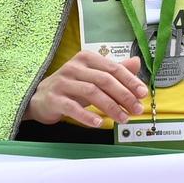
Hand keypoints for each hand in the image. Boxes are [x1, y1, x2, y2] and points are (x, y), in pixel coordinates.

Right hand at [24, 51, 145, 127]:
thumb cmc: (71, 86)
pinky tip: (99, 123)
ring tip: (122, 118)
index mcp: (86, 59)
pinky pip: (73, 107)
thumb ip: (114, 70)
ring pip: (91, 92)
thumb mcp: (93, 76)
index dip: (130, 81)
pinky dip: (87, 116)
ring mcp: (63, 82)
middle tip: (136, 109)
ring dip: (110, 107)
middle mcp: (74, 68)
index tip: (142, 93)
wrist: (41, 97)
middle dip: (123, 96)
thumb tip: (136, 62)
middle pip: (104, 80)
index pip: (113, 68)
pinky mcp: (54, 98)